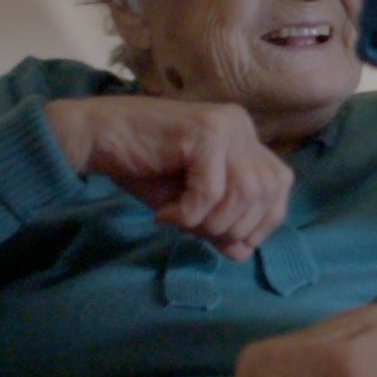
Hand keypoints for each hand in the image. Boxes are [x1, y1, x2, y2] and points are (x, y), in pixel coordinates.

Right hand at [44, 95, 291, 261]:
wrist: (96, 138)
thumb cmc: (144, 169)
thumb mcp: (192, 203)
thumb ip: (222, 222)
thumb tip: (244, 251)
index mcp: (246, 138)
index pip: (280, 186)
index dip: (262, 222)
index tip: (228, 240)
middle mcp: (242, 126)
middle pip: (267, 192)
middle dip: (233, 226)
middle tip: (193, 230)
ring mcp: (226, 125)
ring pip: (244, 193)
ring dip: (210, 222)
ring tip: (178, 221)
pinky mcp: (204, 131)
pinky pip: (211, 191)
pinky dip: (188, 214)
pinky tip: (163, 214)